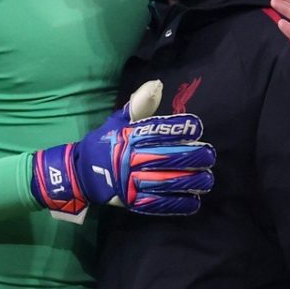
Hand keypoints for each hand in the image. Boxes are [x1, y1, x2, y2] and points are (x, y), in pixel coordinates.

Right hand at [31, 80, 215, 215]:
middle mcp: (130, 159)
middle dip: (192, 157)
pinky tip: (194, 201)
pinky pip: (157, 204)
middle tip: (209, 155)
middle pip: (166, 158)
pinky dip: (177, 204)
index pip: (157, 131)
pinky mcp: (132, 201)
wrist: (80, 173)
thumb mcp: (119, 120)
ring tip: (206, 179)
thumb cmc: (105, 143)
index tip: (197, 128)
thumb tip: (158, 84)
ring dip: (190, 181)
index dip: (179, 128)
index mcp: (128, 137)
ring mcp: (131, 182)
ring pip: (165, 182)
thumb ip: (140, 104)